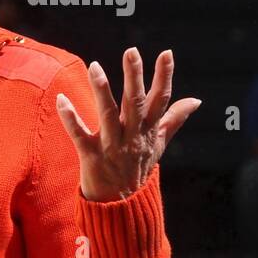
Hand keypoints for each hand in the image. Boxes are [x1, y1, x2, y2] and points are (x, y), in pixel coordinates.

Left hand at [56, 48, 200, 201]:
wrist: (122, 205)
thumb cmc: (138, 169)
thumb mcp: (159, 144)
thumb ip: (174, 119)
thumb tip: (196, 100)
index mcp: (148, 130)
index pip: (160, 99)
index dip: (164, 76)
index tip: (166, 53)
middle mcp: (132, 136)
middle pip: (135, 103)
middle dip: (134, 77)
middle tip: (131, 52)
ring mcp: (112, 146)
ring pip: (108, 115)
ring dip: (101, 90)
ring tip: (94, 66)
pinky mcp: (91, 156)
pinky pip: (79, 134)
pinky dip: (70, 118)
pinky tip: (61, 99)